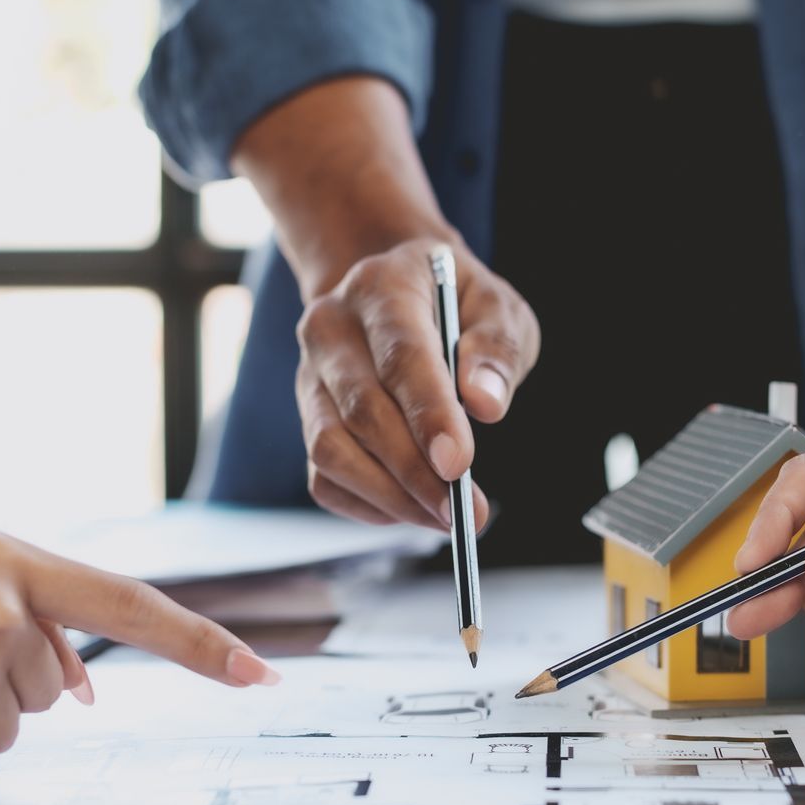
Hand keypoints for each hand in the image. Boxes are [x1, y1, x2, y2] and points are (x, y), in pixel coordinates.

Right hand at [297, 237, 536, 527]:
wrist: (397, 291)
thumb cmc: (456, 305)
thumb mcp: (496, 306)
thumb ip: (497, 349)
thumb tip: (485, 405)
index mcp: (380, 287)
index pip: (400, 357)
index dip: (428, 416)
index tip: (459, 466)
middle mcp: (330, 328)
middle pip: (361, 412)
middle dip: (415, 472)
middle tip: (464, 514)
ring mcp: (309, 375)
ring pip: (330, 450)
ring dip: (390, 496)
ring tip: (444, 517)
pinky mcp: (307, 418)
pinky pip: (323, 477)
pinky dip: (367, 505)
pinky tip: (412, 507)